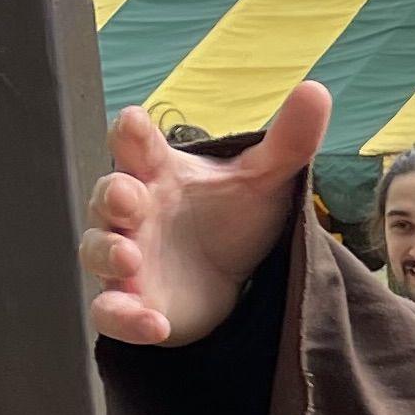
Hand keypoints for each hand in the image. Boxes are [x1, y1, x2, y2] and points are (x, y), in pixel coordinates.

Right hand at [81, 81, 330, 344]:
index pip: (136, 143)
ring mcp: (127, 257)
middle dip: (113, 194)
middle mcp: (134, 212)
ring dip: (108, 253)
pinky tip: (154, 324)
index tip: (134, 121)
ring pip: (97, 250)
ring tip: (128, 258)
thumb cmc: (231, 218)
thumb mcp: (264, 180)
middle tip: (130, 197)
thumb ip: (287, 140)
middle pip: (108, 195)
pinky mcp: (131, 302)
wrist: (230, 276)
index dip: (132, 132)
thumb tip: (317, 90)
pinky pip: (112, 311)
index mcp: (159, 172)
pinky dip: (127, 318)